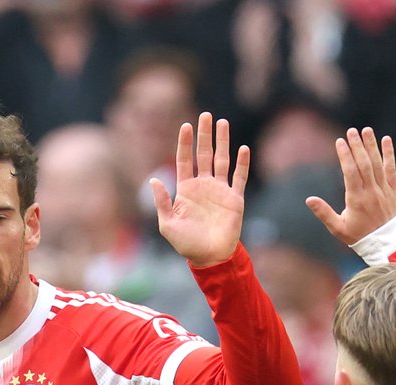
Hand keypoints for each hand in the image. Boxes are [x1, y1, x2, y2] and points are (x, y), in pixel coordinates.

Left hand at [152, 113, 250, 266]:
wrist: (210, 257)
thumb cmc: (186, 243)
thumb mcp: (167, 224)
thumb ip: (162, 202)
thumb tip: (153, 179)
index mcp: (186, 190)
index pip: (184, 161)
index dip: (185, 144)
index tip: (185, 125)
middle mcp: (203, 186)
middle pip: (204, 154)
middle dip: (204, 135)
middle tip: (205, 116)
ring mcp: (220, 190)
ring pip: (222, 160)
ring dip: (223, 142)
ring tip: (223, 123)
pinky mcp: (235, 198)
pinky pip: (239, 177)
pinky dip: (242, 164)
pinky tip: (242, 148)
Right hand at [306, 127, 395, 245]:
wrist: (387, 244)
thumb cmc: (359, 237)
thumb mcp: (338, 228)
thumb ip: (324, 213)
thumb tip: (309, 199)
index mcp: (356, 199)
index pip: (350, 172)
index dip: (345, 156)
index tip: (340, 142)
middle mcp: (371, 191)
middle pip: (364, 164)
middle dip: (357, 146)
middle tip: (351, 131)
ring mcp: (384, 189)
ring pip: (377, 164)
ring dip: (371, 146)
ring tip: (366, 130)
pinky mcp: (393, 190)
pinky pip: (391, 169)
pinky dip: (389, 154)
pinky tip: (386, 140)